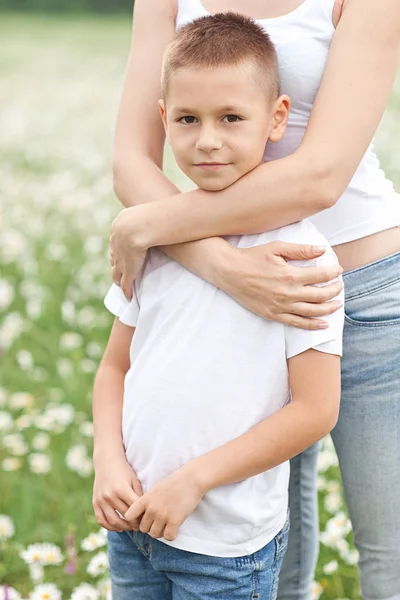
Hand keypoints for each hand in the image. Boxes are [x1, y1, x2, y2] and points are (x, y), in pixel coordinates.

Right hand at [93, 453, 142, 531]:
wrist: (107, 462)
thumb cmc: (124, 470)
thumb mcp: (134, 480)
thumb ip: (139, 495)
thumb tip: (145, 512)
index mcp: (122, 489)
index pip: (134, 509)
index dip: (141, 516)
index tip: (146, 519)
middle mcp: (110, 495)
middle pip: (124, 516)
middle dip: (134, 523)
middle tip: (141, 526)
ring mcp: (101, 500)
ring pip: (113, 521)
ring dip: (124, 527)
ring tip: (131, 527)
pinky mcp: (95, 502)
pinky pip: (101, 520)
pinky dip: (109, 527)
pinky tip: (118, 527)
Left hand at [109, 207, 147, 299]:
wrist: (143, 224)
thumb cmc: (156, 212)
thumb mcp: (151, 210)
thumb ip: (155, 213)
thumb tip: (169, 208)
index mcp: (120, 224)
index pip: (117, 239)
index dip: (119, 247)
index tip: (121, 251)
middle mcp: (117, 241)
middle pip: (114, 255)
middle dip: (116, 262)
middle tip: (118, 268)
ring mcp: (121, 256)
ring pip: (117, 270)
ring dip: (118, 278)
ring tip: (120, 283)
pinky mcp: (128, 269)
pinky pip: (126, 282)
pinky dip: (126, 290)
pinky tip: (128, 297)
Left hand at [124, 465, 204, 541]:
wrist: (191, 479)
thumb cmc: (174, 482)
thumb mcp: (155, 489)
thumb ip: (147, 501)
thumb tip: (142, 514)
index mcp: (145, 499)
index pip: (129, 516)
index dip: (135, 520)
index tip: (143, 518)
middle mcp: (152, 509)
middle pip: (143, 528)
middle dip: (150, 527)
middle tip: (159, 522)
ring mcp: (163, 515)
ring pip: (154, 534)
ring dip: (160, 532)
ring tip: (167, 525)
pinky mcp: (175, 521)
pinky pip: (168, 537)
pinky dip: (171, 535)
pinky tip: (175, 528)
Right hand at [222, 241, 342, 329]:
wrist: (229, 272)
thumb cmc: (252, 257)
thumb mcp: (277, 247)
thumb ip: (301, 250)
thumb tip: (322, 250)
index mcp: (291, 275)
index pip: (321, 275)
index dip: (333, 272)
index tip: (338, 270)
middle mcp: (288, 293)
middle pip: (321, 295)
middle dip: (335, 290)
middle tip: (340, 286)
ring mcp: (281, 306)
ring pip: (313, 312)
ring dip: (329, 308)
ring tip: (337, 304)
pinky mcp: (273, 315)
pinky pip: (297, 323)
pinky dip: (313, 325)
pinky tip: (324, 324)